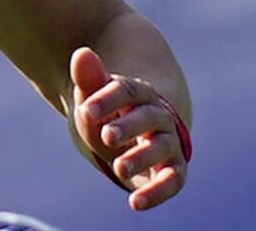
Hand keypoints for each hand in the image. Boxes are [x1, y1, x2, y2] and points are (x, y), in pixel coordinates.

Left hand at [69, 46, 186, 211]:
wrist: (130, 137)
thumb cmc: (109, 114)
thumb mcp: (93, 98)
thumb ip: (89, 79)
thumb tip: (82, 53)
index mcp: (140, 93)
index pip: (128, 91)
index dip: (108, 99)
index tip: (86, 109)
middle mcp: (159, 116)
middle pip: (148, 117)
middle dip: (128, 126)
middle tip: (106, 136)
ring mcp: (169, 143)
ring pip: (161, 147)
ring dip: (141, 157)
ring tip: (117, 167)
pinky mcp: (174, 170)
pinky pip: (172, 180)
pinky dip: (157, 192)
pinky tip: (135, 203)